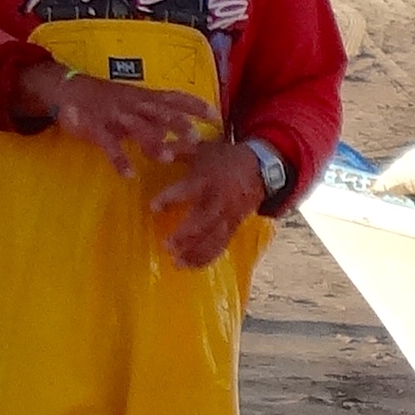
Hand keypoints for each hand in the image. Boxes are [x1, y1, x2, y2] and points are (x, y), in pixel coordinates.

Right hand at [23, 64, 212, 175]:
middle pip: (160, 112)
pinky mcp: (96, 126)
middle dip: (178, 124)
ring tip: (167, 157)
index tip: (216, 116)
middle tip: (196, 138)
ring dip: (152, 141)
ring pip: (136, 127)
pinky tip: (128, 174)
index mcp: (144, 97)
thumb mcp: (134, 101)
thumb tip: (181, 131)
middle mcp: (133, 103)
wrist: (68, 87)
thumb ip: (156, 114)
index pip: (174, 97)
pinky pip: (108, 144)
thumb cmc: (106, 98)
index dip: (195, 105)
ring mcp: (114, 114)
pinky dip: (118, 159)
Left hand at [151, 142, 266, 269]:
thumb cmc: (225, 158)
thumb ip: (179, 150)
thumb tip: (156, 150)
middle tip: (167, 246)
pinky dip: (206, 257)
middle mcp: (219, 200)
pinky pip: (221, 245)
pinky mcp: (234, 226)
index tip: (153, 207)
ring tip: (176, 262)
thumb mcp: (203, 148)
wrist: (261, 167)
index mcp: (208, 178)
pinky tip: (190, 266)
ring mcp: (228, 215)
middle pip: (203, 221)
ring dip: (195, 252)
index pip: (187, 190)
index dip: (170, 199)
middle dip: (185, 235)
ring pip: (213, 238)